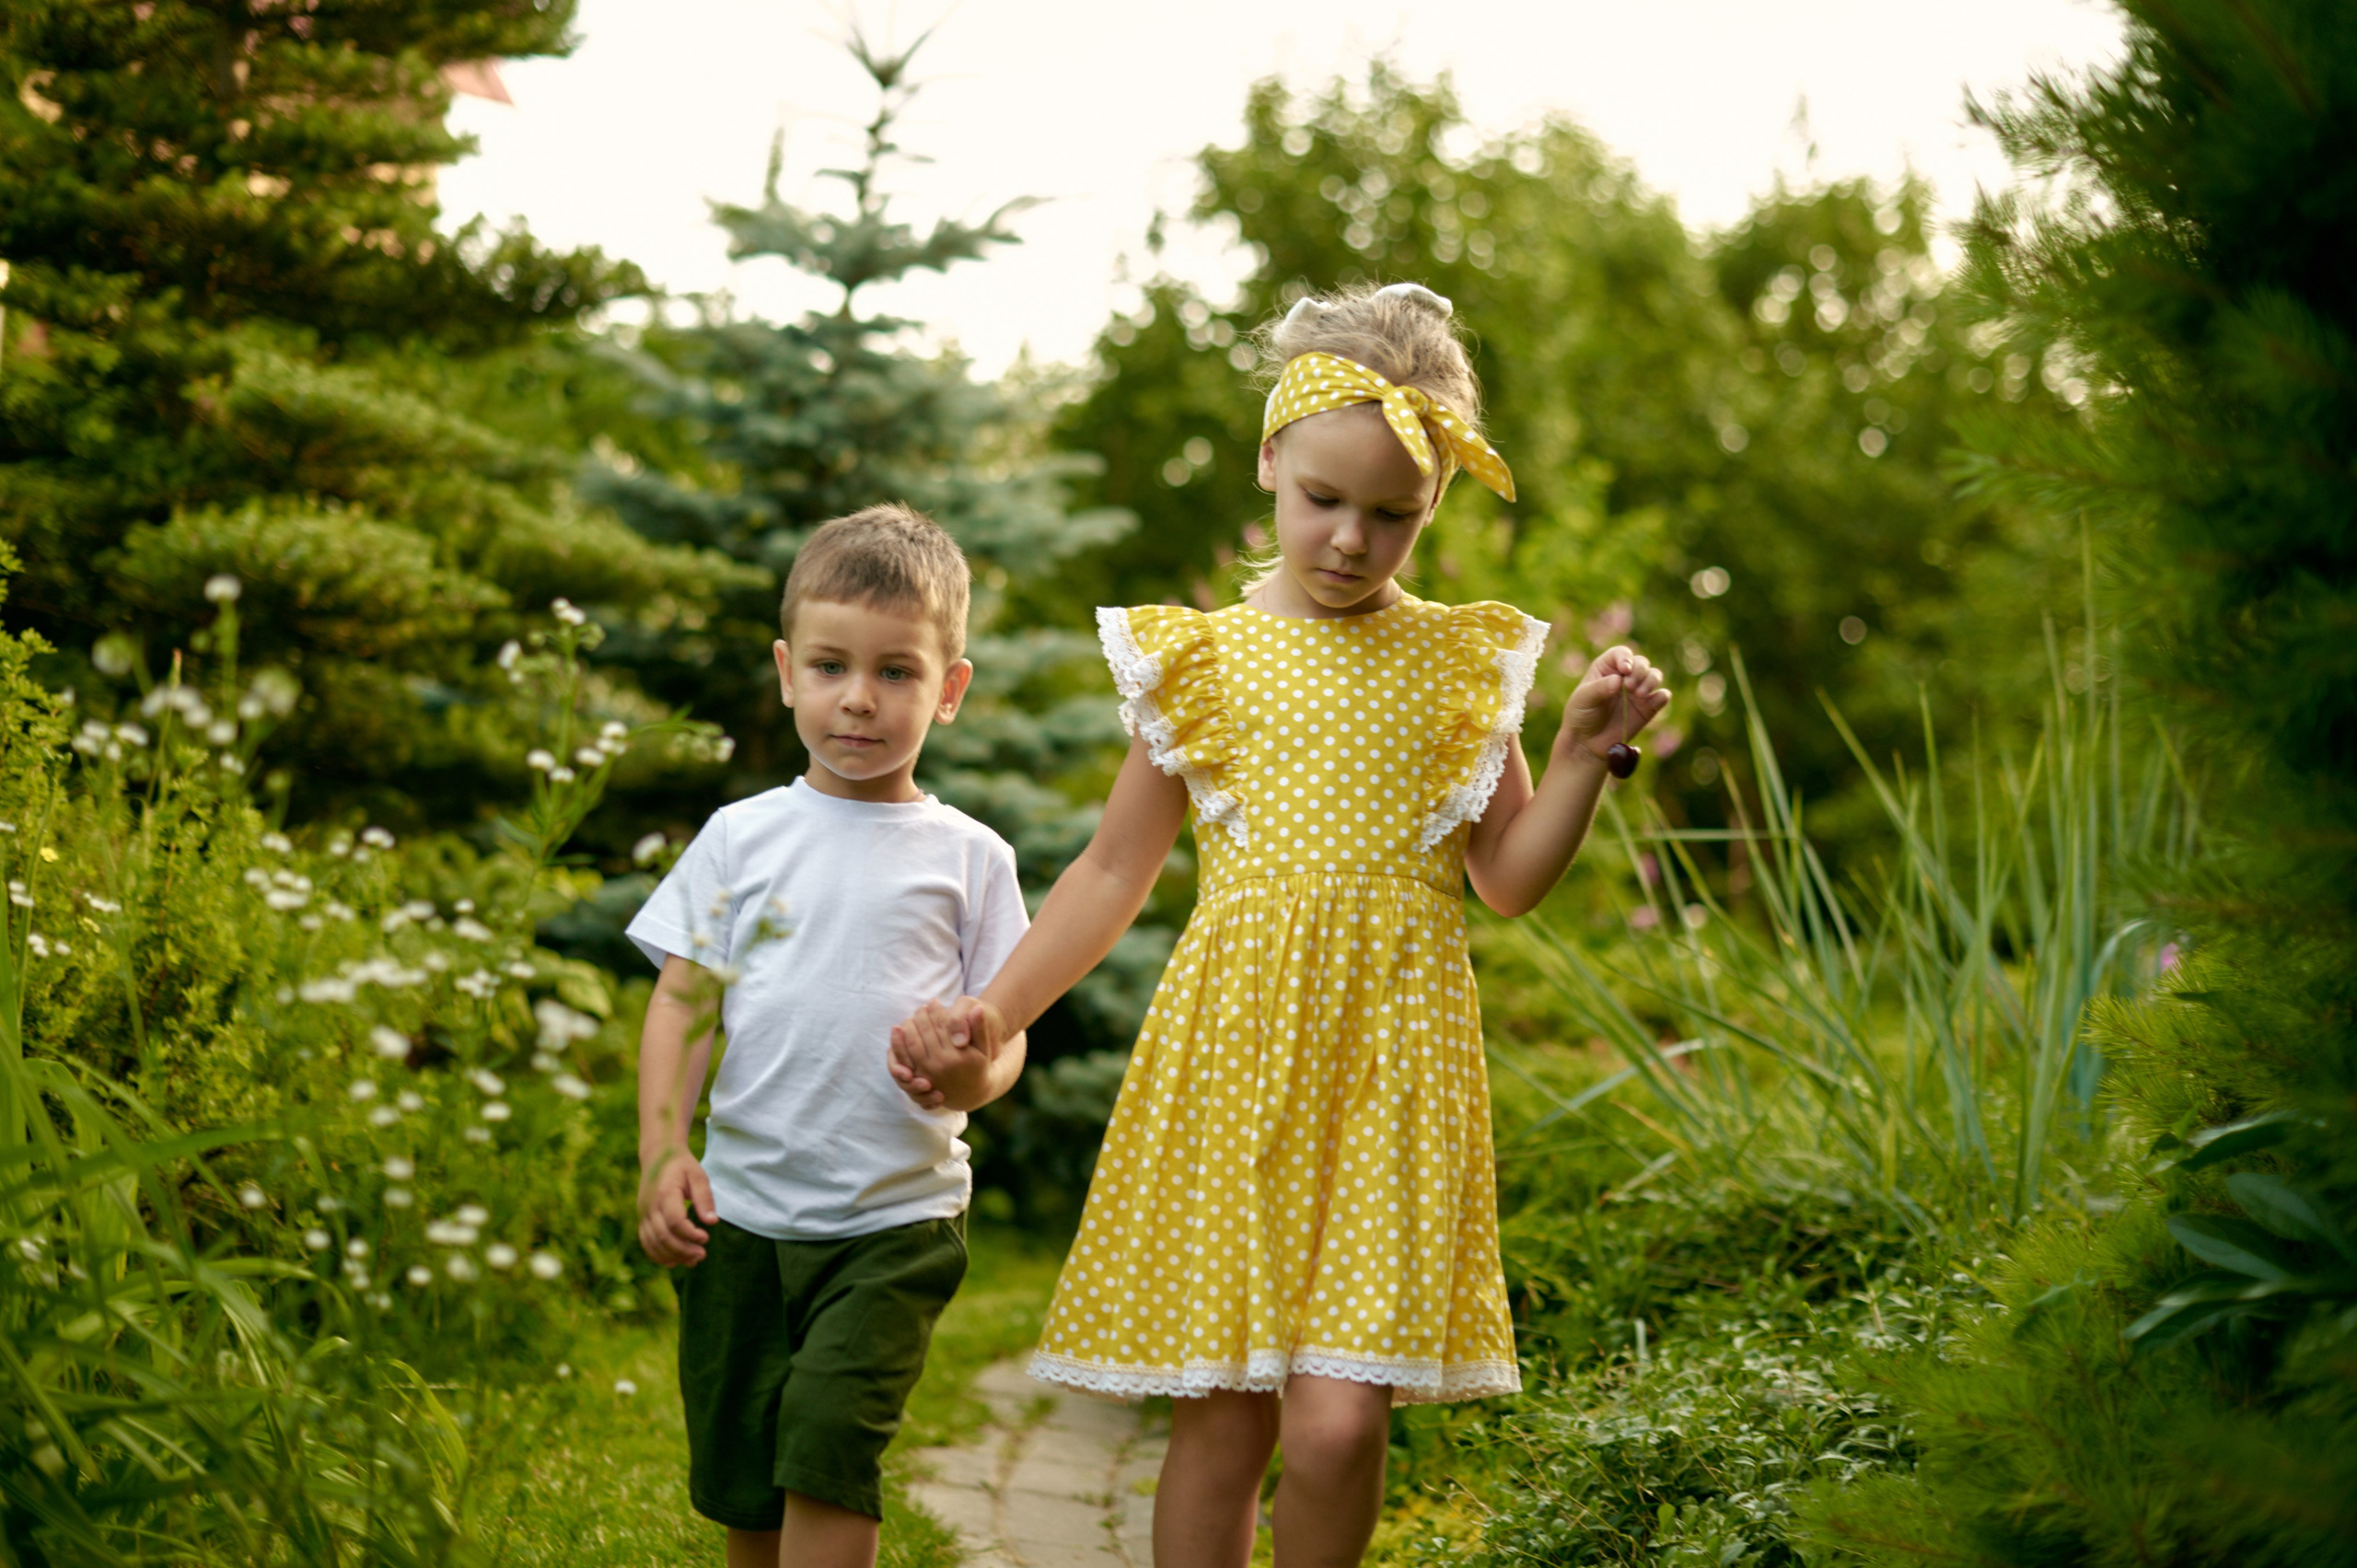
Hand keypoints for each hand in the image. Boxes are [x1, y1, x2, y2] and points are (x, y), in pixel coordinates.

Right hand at [638, 1146, 716, 1266]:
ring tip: (692, 1261)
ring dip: (672, 1256)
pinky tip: (673, 1262)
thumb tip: (712, 1222)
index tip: (706, 1237)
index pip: (675, 1221)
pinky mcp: (641, 1218)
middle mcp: (650, 1206)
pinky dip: (657, 1255)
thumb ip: (704, 1198)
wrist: (657, 1156)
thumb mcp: (698, 1175)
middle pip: (663, 1236)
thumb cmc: (682, 1166)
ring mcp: (643, 1213)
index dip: (690, 1234)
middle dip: (683, 1250)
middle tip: (702, 1255)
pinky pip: (645, 1241)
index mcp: (665, 1193)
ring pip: (653, 1242)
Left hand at [888, 997, 1008, 1111]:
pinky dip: (898, 1042)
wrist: (971, 1091)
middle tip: (921, 1008)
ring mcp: (925, 1073)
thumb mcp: (984, 1048)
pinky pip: (903, 1056)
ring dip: (909, 1026)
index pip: (941, 1027)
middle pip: (925, 1033)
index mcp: (956, 1056)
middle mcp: (939, 1066)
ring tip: (912, 1016)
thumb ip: (980, 1028)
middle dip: (921, 1017)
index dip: (936, 1012)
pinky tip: (900, 1030)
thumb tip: (978, 1009)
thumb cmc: (979, 1065)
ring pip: (911, 1043)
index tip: (933, 1001)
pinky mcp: (916, 1077)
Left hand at [1556, 645, 1669, 760]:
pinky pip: (1662, 696)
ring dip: (1651, 680)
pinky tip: (1652, 702)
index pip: (1622, 654)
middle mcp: (1625, 676)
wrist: (1587, 742)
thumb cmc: (1581, 715)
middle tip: (1630, 686)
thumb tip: (1619, 680)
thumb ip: (1600, 688)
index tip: (1624, 670)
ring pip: (1655, 675)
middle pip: (1641, 662)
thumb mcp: (1584, 698)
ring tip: (1639, 694)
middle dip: (1639, 671)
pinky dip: (1662, 696)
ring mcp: (1638, 691)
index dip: (1625, 658)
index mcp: (1607, 667)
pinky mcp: (1648, 707)